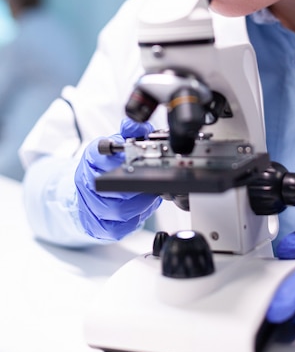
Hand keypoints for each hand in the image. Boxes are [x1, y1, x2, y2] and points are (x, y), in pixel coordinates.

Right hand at [74, 117, 161, 239]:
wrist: (84, 194)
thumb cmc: (105, 168)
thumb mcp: (118, 145)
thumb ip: (131, 132)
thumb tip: (137, 124)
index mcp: (91, 158)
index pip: (99, 153)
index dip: (117, 154)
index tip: (132, 154)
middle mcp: (86, 182)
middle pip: (113, 185)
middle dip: (138, 184)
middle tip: (153, 181)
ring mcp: (89, 206)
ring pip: (119, 209)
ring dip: (141, 203)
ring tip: (151, 195)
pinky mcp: (97, 226)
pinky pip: (119, 227)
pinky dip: (135, 218)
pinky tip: (141, 209)